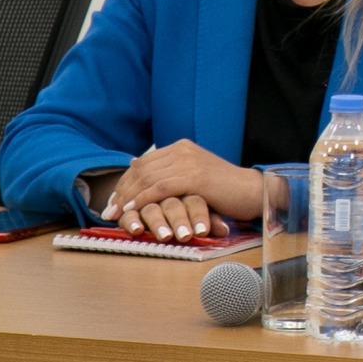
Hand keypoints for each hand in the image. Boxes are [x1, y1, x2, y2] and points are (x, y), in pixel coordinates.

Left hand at [107, 140, 262, 240]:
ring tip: (117, 214)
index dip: (126, 182)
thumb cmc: (226, 191)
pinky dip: (143, 199)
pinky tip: (133, 211)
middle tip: (109, 210)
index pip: (143, 163)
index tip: (114, 201)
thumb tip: (144, 176)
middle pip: (141, 169)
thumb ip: (173, 175)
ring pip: (147, 178)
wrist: (253, 192)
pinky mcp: (194, 177)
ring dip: (128, 197)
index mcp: (181, 147)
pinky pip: (160, 188)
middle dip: (122, 190)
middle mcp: (182, 150)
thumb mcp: (196, 178)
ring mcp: (188, 162)